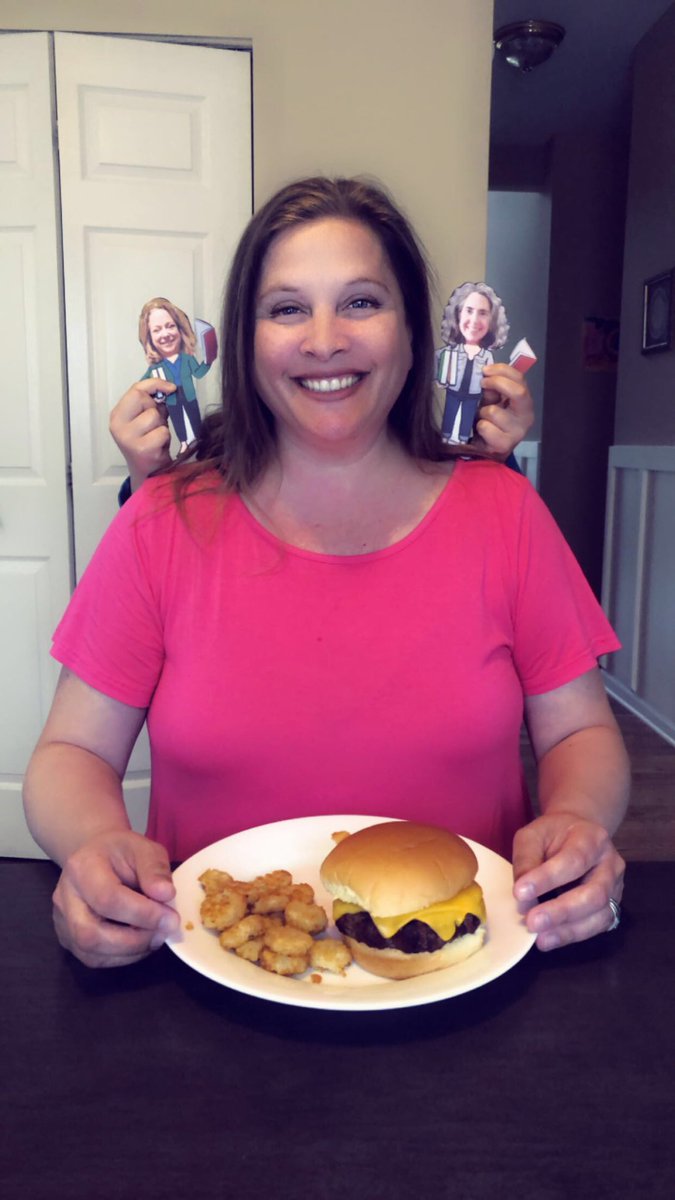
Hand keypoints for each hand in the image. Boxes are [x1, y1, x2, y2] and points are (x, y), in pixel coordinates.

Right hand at [52, 830, 180, 967]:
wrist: (95, 855)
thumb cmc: (121, 851)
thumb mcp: (143, 848)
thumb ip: (155, 869)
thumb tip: (166, 895)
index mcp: (81, 868)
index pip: (107, 900)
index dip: (142, 914)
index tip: (171, 918)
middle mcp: (64, 898)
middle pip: (91, 934)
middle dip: (134, 941)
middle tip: (164, 932)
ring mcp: (62, 921)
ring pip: (91, 953)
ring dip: (130, 952)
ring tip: (156, 937)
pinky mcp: (67, 938)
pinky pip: (93, 959)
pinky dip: (122, 957)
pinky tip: (141, 943)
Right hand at [110, 379, 174, 492]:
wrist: (148, 473)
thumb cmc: (148, 443)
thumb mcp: (144, 420)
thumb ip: (150, 404)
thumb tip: (168, 387)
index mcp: (117, 415)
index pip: (135, 390)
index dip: (155, 384)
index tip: (171, 387)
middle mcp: (118, 425)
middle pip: (143, 399)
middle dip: (156, 408)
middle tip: (157, 422)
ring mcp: (128, 437)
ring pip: (154, 416)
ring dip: (162, 425)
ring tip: (157, 436)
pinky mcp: (142, 449)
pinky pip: (162, 432)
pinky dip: (165, 438)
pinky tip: (159, 446)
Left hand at [474, 362, 533, 457]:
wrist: (490, 450)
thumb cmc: (492, 422)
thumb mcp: (493, 401)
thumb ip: (492, 389)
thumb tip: (485, 376)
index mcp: (524, 401)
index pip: (520, 378)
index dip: (502, 370)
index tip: (485, 370)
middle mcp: (526, 415)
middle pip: (518, 392)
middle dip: (497, 383)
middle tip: (482, 383)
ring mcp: (517, 432)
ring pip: (493, 411)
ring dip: (482, 412)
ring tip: (481, 417)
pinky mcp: (505, 444)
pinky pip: (485, 427)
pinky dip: (479, 426)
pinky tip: (481, 430)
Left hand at [512, 812, 624, 950]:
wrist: (576, 835)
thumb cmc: (552, 835)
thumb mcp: (533, 835)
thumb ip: (526, 860)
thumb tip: (523, 896)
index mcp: (592, 838)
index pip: (573, 860)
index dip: (547, 878)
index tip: (520, 892)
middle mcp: (611, 864)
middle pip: (594, 893)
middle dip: (562, 911)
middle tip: (532, 922)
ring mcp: (615, 888)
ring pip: (601, 915)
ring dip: (568, 930)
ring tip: (540, 938)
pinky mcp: (612, 906)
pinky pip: (598, 926)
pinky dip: (573, 935)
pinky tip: (550, 939)